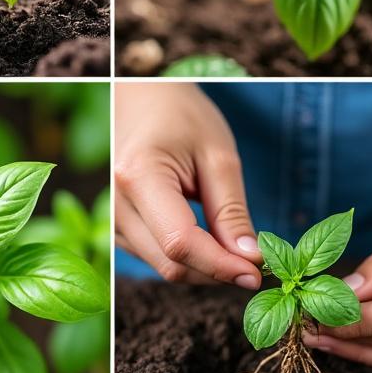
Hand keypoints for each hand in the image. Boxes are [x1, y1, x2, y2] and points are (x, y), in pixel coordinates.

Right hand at [113, 83, 262, 285]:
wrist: (143, 99)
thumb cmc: (183, 118)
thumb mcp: (219, 156)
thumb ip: (231, 211)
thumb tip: (248, 259)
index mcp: (139, 176)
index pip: (180, 242)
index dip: (221, 265)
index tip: (258, 273)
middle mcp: (116, 203)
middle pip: (171, 263)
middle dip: (219, 272)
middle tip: (260, 267)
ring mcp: (111, 219)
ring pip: (165, 267)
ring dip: (206, 270)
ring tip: (242, 254)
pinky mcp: (117, 228)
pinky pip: (157, 258)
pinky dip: (191, 260)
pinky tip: (217, 247)